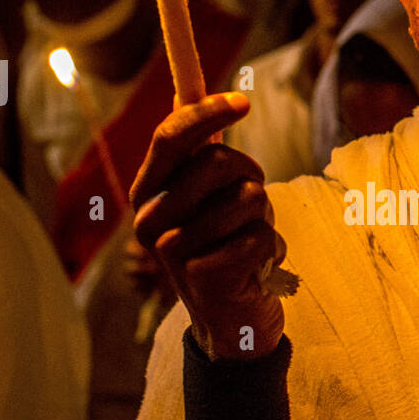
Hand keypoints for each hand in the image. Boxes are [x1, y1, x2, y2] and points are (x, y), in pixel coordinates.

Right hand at [130, 92, 285, 360]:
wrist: (230, 323)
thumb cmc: (224, 248)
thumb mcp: (208, 200)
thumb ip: (200, 155)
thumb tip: (193, 96)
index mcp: (147, 193)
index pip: (170, 138)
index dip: (207, 112)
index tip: (244, 102)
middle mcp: (149, 219)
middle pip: (217, 161)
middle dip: (252, 176)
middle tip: (252, 203)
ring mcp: (173, 250)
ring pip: (247, 198)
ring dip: (263, 217)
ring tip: (250, 241)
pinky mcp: (204, 277)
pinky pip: (261, 236)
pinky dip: (271, 249)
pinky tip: (257, 268)